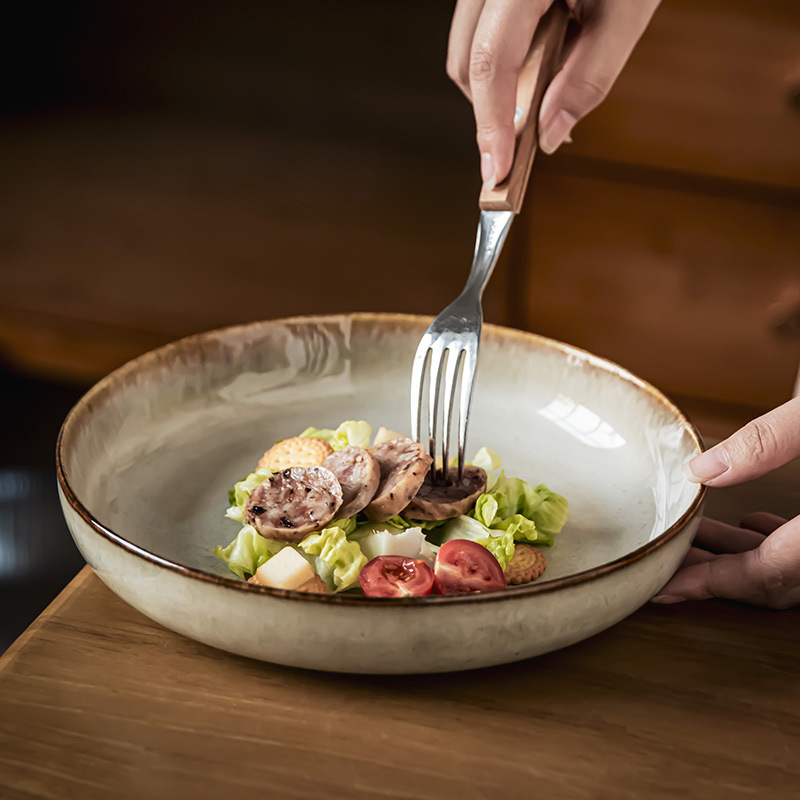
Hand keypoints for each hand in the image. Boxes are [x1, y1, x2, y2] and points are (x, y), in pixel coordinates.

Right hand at [446, 0, 659, 187]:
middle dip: (489, 110)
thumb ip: (589, 78)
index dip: (491, 123)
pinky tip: (536, 67)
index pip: (490, 60)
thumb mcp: (628, 9)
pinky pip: (481, 29)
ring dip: (495, 86)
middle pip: (465, 59)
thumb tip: (550, 137)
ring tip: (538, 99)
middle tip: (519, 147)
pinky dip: (502, 60)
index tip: (496, 171)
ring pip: (467, 46)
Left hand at [653, 397, 799, 608]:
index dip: (708, 583)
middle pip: (774, 579)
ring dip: (740, 554)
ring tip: (691, 536)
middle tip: (665, 563)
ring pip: (788, 564)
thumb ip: (768, 441)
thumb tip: (703, 467)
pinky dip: (772, 543)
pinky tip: (750, 522)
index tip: (662, 586)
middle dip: (714, 573)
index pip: (766, 574)